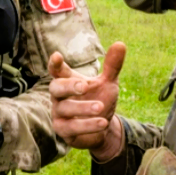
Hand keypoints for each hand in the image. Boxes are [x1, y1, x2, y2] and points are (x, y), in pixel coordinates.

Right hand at [50, 42, 125, 159]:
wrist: (102, 128)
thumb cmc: (99, 99)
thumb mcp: (108, 83)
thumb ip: (112, 66)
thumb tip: (120, 44)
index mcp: (67, 81)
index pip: (57, 70)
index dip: (55, 64)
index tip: (57, 56)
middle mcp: (59, 96)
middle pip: (55, 87)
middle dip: (69, 86)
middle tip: (85, 86)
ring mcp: (59, 113)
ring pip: (65, 108)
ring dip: (83, 108)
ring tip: (101, 107)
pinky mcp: (63, 130)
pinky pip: (71, 127)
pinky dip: (87, 125)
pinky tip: (103, 122)